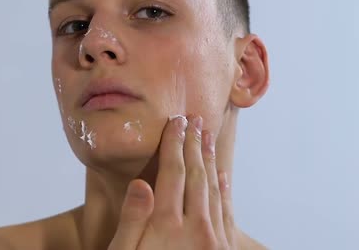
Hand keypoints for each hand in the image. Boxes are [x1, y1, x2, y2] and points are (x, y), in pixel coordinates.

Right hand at [108, 115, 235, 249]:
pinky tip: (222, 176)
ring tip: (208, 138)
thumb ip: (131, 220)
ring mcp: (214, 242)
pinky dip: (224, 191)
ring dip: (210, 161)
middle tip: (195, 120)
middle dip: (194, 145)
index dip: (174, 144)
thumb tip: (139, 184)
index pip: (172, 173)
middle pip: (196, 177)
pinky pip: (227, 214)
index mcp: (166, 226)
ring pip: (214, 191)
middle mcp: (196, 230)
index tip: (176, 122)